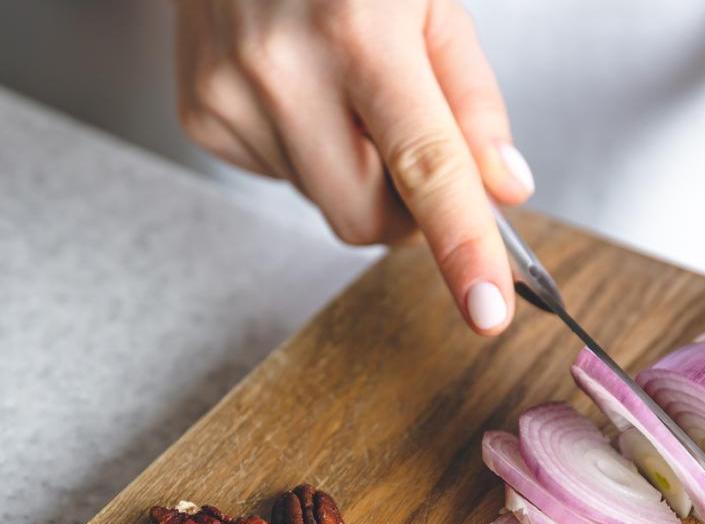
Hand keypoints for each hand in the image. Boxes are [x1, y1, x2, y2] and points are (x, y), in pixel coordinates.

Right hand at [172, 0, 534, 334]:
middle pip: (366, 220)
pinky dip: (310, 152)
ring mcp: (230, 97)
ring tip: (345, 89)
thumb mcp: (432, 1)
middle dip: (405, 210)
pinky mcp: (201, 115)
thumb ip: (473, 101)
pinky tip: (302, 91)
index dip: (462, 248)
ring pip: (326, 204)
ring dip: (356, 172)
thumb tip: (503, 191)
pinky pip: (282, 180)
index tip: (488, 311)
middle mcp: (283, 71)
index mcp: (359, 34)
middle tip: (413, 146)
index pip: (426, 168)